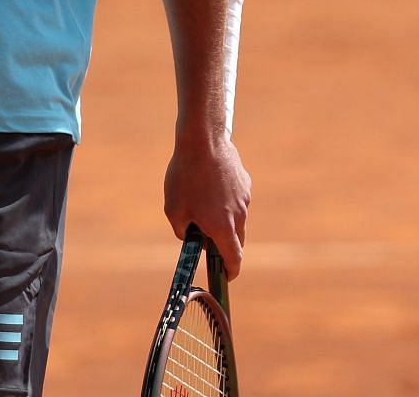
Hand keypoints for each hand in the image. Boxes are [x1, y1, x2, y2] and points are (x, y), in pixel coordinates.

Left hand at [164, 132, 250, 277]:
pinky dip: (224, 199)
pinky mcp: (245, 183)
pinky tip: (208, 184)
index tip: (226, 276)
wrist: (203, 142)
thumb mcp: (173, 209)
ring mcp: (245, 199)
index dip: (230, 271)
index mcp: (223, 228)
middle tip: (203, 237)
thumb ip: (182, 231)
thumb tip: (189, 236)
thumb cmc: (185, 177)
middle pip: (235, 240)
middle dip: (222, 243)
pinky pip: (236, 199)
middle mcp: (239, 216)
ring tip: (199, 200)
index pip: (234, 259)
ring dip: (222, 218)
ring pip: (236, 218)